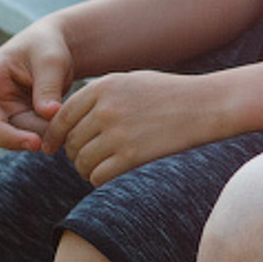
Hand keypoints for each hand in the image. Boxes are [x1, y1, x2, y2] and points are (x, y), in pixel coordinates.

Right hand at [0, 24, 73, 151]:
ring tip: (62, 118)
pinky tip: (63, 124)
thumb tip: (48, 114)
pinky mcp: (22, 123)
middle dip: (12, 138)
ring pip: (15, 135)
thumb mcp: (51, 60)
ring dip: (38, 134)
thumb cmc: (48, 48)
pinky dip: (48, 134)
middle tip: (37, 145)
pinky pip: (31, 136)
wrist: (59, 51)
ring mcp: (6, 112)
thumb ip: (48, 86)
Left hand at [44, 69, 212, 185]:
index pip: (61, 117)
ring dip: (87, 168)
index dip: (54, 136)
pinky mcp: (132, 156)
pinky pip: (98, 176)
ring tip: (103, 166)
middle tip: (90, 157)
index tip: (53, 148)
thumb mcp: (132, 82)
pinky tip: (114, 173)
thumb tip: (64, 121)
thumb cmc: (171, 94)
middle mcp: (106, 109)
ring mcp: (118, 133)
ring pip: (81, 162)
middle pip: (71, 142)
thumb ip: (99, 97)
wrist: (208, 106)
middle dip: (76, 153)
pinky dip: (100, 179)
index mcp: (103, 87)